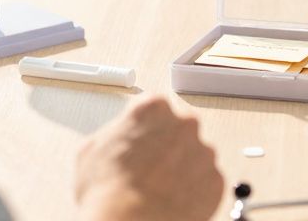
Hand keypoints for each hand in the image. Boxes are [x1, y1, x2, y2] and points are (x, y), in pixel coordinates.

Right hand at [75, 97, 223, 220]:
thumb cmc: (107, 191)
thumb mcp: (91, 149)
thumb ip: (114, 132)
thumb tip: (118, 135)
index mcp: (154, 107)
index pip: (155, 109)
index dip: (145, 129)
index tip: (141, 142)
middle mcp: (185, 123)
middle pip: (179, 130)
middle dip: (167, 147)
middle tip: (149, 169)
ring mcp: (205, 152)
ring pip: (195, 156)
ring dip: (182, 169)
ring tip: (159, 189)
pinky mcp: (216, 179)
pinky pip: (206, 181)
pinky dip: (193, 190)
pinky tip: (173, 200)